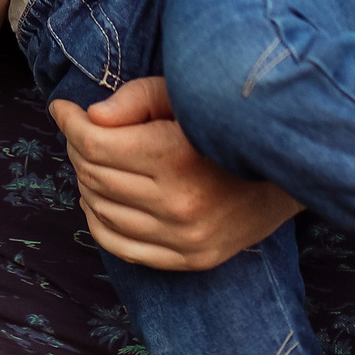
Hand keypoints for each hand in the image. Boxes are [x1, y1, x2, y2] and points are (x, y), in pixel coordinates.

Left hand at [50, 77, 300, 269]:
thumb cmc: (229, 123)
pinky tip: (97, 198)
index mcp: (176, 156)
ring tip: (90, 159)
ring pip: (101, 211)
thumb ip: (135, 100)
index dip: (69, 121)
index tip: (62, 107)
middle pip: (95, 175)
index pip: (96, 142)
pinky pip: (121, 247)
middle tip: (79, 129)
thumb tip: (90, 118)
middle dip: (77, 146)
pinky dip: (98, 221)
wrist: (292, 172)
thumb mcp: (186, 94)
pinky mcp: (190, 260)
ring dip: (85, 181)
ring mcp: (183, 238)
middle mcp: (177, 204)